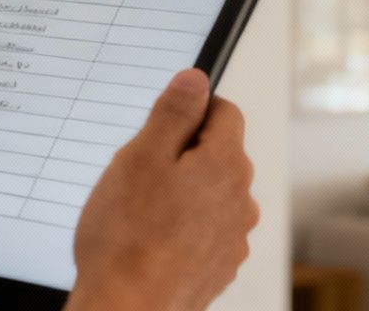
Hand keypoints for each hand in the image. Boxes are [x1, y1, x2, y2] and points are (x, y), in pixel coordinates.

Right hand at [70, 69, 259, 310]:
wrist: (126, 310)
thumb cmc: (127, 240)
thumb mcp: (140, 157)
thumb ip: (173, 113)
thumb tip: (196, 80)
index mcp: (227, 164)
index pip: (225, 112)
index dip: (191, 112)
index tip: (161, 128)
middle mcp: (241, 200)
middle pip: (218, 154)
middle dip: (182, 156)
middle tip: (140, 177)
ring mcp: (234, 237)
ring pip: (211, 195)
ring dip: (183, 195)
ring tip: (141, 216)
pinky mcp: (220, 266)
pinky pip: (206, 231)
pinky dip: (184, 230)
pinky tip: (152, 242)